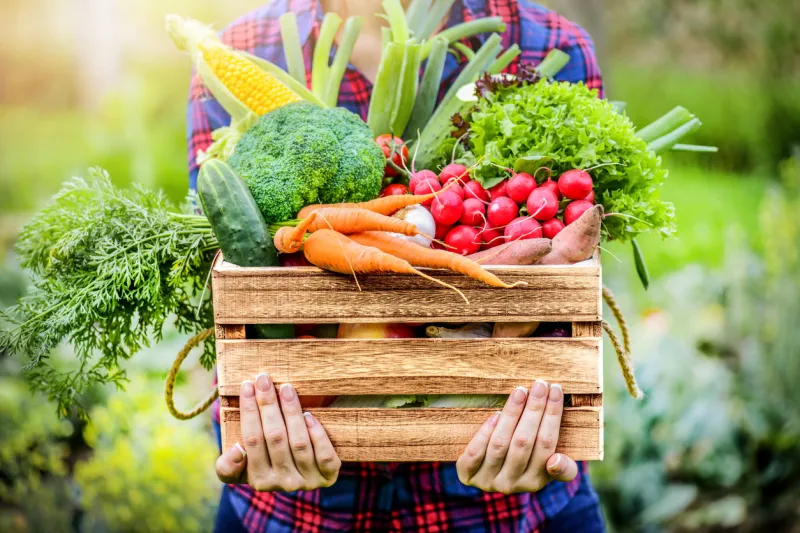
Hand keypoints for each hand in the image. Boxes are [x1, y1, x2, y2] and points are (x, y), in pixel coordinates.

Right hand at [215, 373, 341, 490]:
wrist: (301, 472)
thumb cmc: (266, 461)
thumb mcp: (241, 468)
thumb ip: (228, 465)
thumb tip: (236, 450)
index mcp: (259, 480)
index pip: (252, 441)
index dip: (249, 412)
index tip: (247, 386)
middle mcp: (283, 483)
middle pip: (275, 438)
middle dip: (268, 404)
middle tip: (264, 379)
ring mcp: (308, 481)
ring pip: (299, 443)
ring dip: (292, 412)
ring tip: (286, 388)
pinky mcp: (328, 476)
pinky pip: (325, 456)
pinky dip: (317, 434)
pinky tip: (309, 415)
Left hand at [456, 380, 577, 493]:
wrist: (485, 476)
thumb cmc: (523, 463)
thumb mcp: (546, 468)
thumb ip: (563, 467)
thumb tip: (556, 460)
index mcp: (535, 482)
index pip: (547, 444)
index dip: (552, 415)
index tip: (556, 389)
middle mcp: (512, 484)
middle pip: (524, 442)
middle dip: (534, 409)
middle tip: (540, 384)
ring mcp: (488, 480)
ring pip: (500, 444)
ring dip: (511, 414)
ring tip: (520, 391)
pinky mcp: (467, 474)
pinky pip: (476, 452)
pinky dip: (486, 432)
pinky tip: (496, 414)